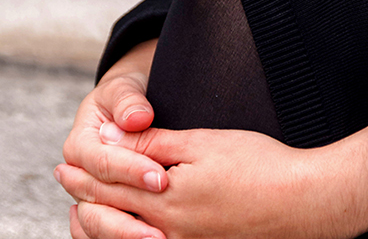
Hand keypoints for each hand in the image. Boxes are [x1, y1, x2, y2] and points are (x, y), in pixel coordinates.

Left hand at [56, 122, 367, 238]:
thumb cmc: (257, 165)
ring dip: (100, 219)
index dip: (86, 170)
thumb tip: (115, 139)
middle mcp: (166, 231)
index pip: (110, 184)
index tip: (67, 158)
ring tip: (84, 204)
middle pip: (109, 215)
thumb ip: (155, 145)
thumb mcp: (203, 144)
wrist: (301, 202)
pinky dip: (128, 233)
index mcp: (164, 199)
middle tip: (66, 175)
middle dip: (84, 194)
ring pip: (124, 236)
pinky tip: (127, 224)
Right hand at [60, 40, 170, 233]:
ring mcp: (87, 197)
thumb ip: (128, 102)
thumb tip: (137, 119)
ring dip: (125, 236)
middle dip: (128, 218)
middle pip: (94, 205)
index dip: (131, 171)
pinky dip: (120, 238)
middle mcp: (78, 176)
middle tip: (160, 230)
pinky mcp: (102, 208)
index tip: (161, 179)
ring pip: (96, 226)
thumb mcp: (124, 89)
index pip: (103, 164)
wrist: (126, 106)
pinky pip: (103, 232)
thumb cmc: (126, 96)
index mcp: (79, 145)